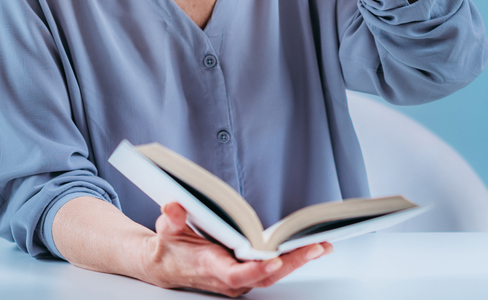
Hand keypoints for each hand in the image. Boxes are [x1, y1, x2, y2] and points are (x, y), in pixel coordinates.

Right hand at [139, 203, 332, 296]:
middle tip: (316, 247)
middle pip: (264, 276)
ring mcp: (238, 280)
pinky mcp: (245, 275)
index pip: (236, 274)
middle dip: (292, 263)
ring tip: (322, 245)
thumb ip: (171, 219)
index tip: (275, 260)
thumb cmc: (169, 246)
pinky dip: (291, 260)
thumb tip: (174, 207)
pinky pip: (271, 271)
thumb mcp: (165, 229)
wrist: (165, 266)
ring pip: (272, 275)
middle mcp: (228, 279)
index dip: (256, 269)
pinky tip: (308, 247)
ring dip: (297, 261)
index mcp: (210, 266)